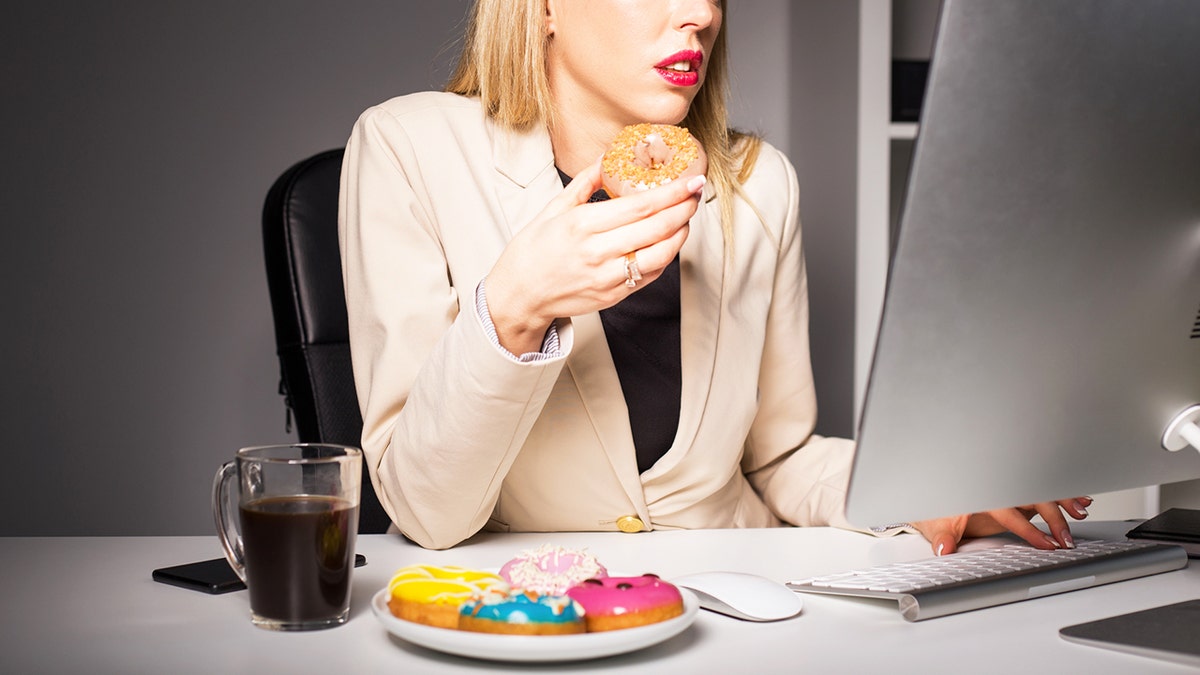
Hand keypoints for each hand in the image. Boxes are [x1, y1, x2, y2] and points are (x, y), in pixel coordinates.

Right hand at [486, 158, 704, 353]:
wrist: (519, 295)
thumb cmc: (533, 251)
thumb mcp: (554, 209)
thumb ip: (585, 182)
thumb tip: (609, 156)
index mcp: (582, 225)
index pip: (639, 207)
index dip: (672, 193)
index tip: (691, 180)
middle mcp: (597, 253)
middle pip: (656, 229)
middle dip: (684, 208)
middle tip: (696, 193)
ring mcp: (608, 278)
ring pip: (660, 255)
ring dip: (680, 234)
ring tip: (686, 216)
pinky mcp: (613, 296)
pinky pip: (650, 276)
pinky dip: (665, 257)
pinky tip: (669, 241)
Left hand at [911, 496, 1092, 555]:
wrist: (938, 493)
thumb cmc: (939, 509)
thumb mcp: (936, 522)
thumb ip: (942, 536)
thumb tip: (944, 549)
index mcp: (982, 494)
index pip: (1010, 513)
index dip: (1029, 529)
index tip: (1047, 544)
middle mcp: (1000, 488)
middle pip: (1032, 498)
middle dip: (1053, 517)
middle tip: (1067, 539)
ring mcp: (1010, 489)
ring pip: (1041, 490)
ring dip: (1063, 499)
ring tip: (1083, 510)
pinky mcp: (1017, 493)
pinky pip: (1042, 491)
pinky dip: (1062, 493)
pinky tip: (1081, 498)